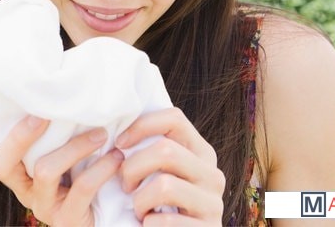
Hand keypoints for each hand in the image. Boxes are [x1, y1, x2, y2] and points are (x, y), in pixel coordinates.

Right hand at [0, 115, 124, 225]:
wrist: (113, 215)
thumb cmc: (90, 173)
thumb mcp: (72, 154)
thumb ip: (63, 135)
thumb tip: (71, 92)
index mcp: (23, 176)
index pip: (0, 160)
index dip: (12, 135)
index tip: (37, 110)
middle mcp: (28, 194)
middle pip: (6, 166)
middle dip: (27, 135)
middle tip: (62, 112)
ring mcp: (46, 209)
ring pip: (46, 171)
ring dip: (76, 146)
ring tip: (102, 134)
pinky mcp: (69, 221)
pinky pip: (81, 188)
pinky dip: (101, 168)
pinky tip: (117, 157)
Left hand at [116, 107, 225, 225]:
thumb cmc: (164, 207)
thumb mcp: (165, 174)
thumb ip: (155, 151)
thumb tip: (120, 125)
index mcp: (202, 152)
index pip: (175, 118)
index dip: (142, 125)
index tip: (120, 143)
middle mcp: (212, 173)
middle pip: (166, 150)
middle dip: (133, 167)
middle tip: (124, 185)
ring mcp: (214, 204)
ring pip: (164, 186)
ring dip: (140, 200)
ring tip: (137, 209)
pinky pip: (167, 222)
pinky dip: (149, 225)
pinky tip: (147, 226)